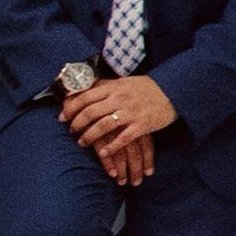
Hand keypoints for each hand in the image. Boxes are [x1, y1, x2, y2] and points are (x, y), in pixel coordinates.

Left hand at [59, 73, 179, 182]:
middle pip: (91, 112)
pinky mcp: (142, 125)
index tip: (62, 118)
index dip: (71, 108)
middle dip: (77, 124)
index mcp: (114, 87)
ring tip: (82, 143)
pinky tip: (103, 153)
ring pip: (103, 126)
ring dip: (89, 136)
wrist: (173, 91)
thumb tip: (83, 89)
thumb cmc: (147, 88)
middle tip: (71, 132)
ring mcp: (131, 112)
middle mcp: (120, 98)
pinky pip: (123, 138)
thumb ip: (106, 87)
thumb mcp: (124, 82)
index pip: (86, 97)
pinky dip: (111, 147)